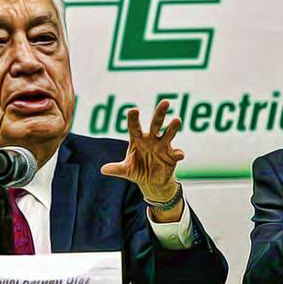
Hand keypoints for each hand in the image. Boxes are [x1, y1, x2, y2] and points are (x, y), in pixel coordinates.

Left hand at [101, 100, 183, 221]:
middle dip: (160, 113)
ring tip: (177, 119)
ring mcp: (163, 146)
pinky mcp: (172, 156)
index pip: (134, 127)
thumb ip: (116, 169)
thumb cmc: (137, 170)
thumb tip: (103, 170)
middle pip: (155, 124)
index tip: (133, 110)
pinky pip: (177, 153)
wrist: (151, 182)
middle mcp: (151, 139)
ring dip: (172, 127)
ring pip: (168, 134)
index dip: (133, 119)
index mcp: (137, 139)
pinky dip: (179, 153)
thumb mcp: (126, 170)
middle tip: (165, 101)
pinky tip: (179, 154)